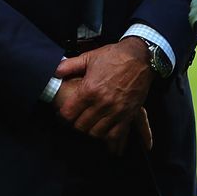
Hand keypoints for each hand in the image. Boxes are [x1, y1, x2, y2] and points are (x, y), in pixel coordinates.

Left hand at [53, 37, 154, 151]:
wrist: (141, 56)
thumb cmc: (115, 56)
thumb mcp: (90, 57)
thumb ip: (69, 65)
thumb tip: (55, 72)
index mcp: (89, 90)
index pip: (68, 114)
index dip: (63, 116)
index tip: (64, 114)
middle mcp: (102, 103)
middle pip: (80, 126)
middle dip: (76, 124)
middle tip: (77, 119)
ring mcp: (116, 110)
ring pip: (96, 132)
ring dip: (91, 130)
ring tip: (91, 125)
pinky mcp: (128, 114)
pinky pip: (116, 134)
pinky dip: (109, 139)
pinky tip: (106, 138)